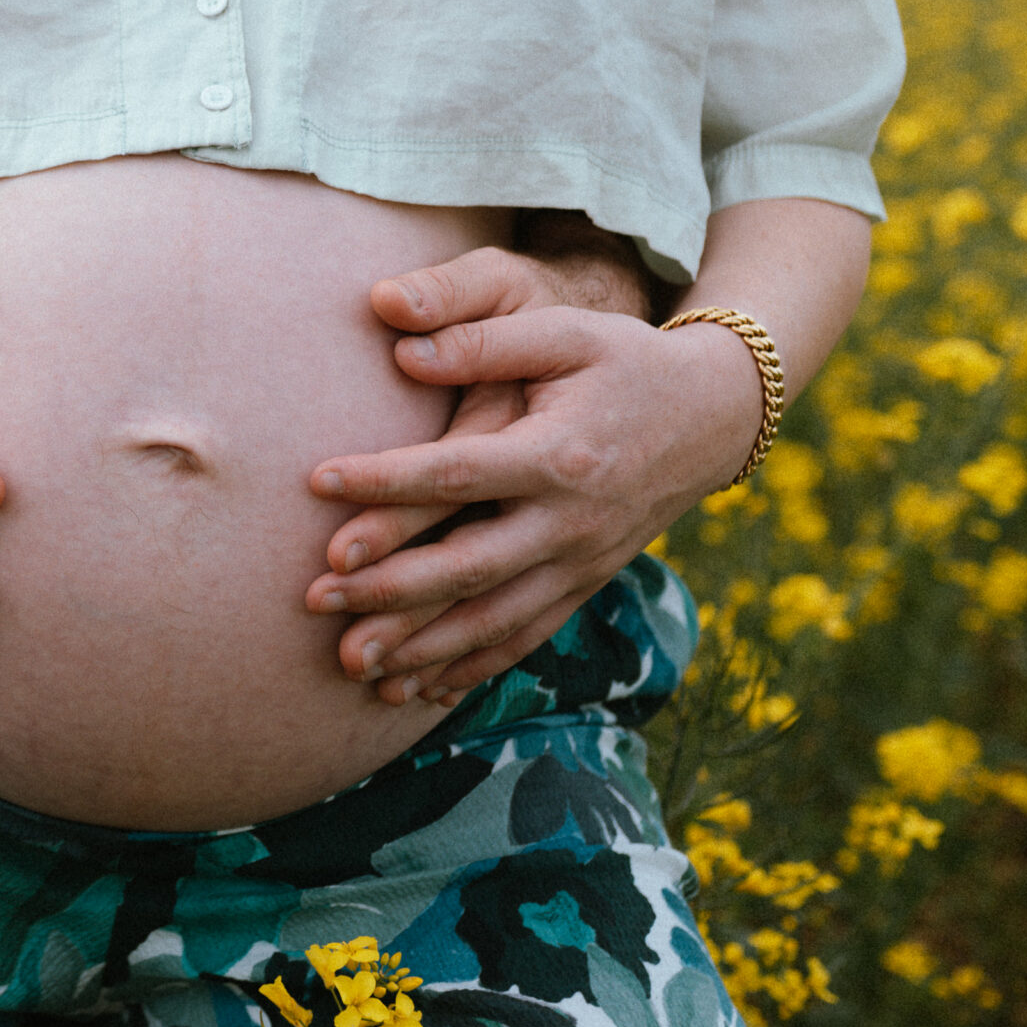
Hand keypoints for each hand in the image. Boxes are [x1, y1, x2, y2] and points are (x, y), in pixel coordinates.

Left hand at [304, 244, 752, 705]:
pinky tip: (413, 690)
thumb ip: (483, 341)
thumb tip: (401, 348)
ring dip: (419, 648)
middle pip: (468, 566)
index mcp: (560, 455)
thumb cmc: (623, 363)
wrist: (713, 416)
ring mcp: (581, 564)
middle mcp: (571, 522)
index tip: (317, 481)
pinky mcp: (583, 585)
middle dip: (388, 588)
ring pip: (492, 620)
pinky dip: (468, 669)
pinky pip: (523, 638)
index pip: (458, 473)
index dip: (386, 481)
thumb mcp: (564, 335)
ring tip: (349, 663)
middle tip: (312, 598)